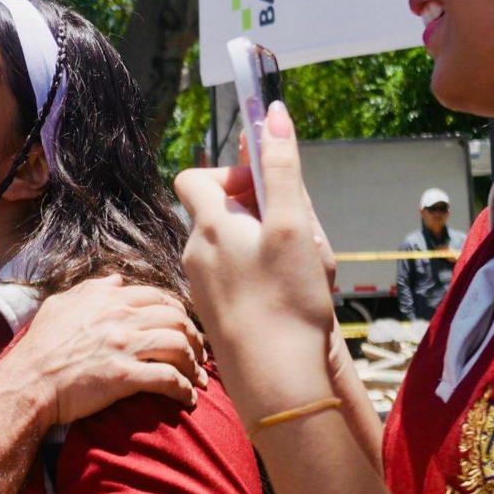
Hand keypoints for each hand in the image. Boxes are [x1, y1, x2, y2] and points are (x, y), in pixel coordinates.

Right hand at [0, 273, 207, 426]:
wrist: (28, 381)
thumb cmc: (40, 345)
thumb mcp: (61, 305)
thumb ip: (91, 289)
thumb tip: (116, 280)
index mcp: (108, 298)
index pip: (159, 296)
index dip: (179, 312)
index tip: (185, 327)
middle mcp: (121, 317)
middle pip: (177, 318)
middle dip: (195, 336)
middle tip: (200, 354)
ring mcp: (124, 346)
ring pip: (179, 345)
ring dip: (194, 363)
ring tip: (198, 378)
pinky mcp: (124, 376)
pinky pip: (168, 378)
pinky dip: (184, 388)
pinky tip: (188, 398)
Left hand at [174, 101, 337, 421]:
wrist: (277, 380)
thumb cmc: (287, 299)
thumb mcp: (293, 224)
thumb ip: (281, 167)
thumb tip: (272, 114)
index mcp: (209, 225)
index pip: (196, 176)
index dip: (230, 172)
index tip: (266, 188)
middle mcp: (196, 253)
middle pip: (218, 211)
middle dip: (258, 211)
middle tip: (295, 231)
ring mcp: (203, 286)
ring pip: (230, 246)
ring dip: (263, 244)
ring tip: (298, 268)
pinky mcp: (218, 314)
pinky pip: (235, 278)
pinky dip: (259, 276)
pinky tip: (289, 297)